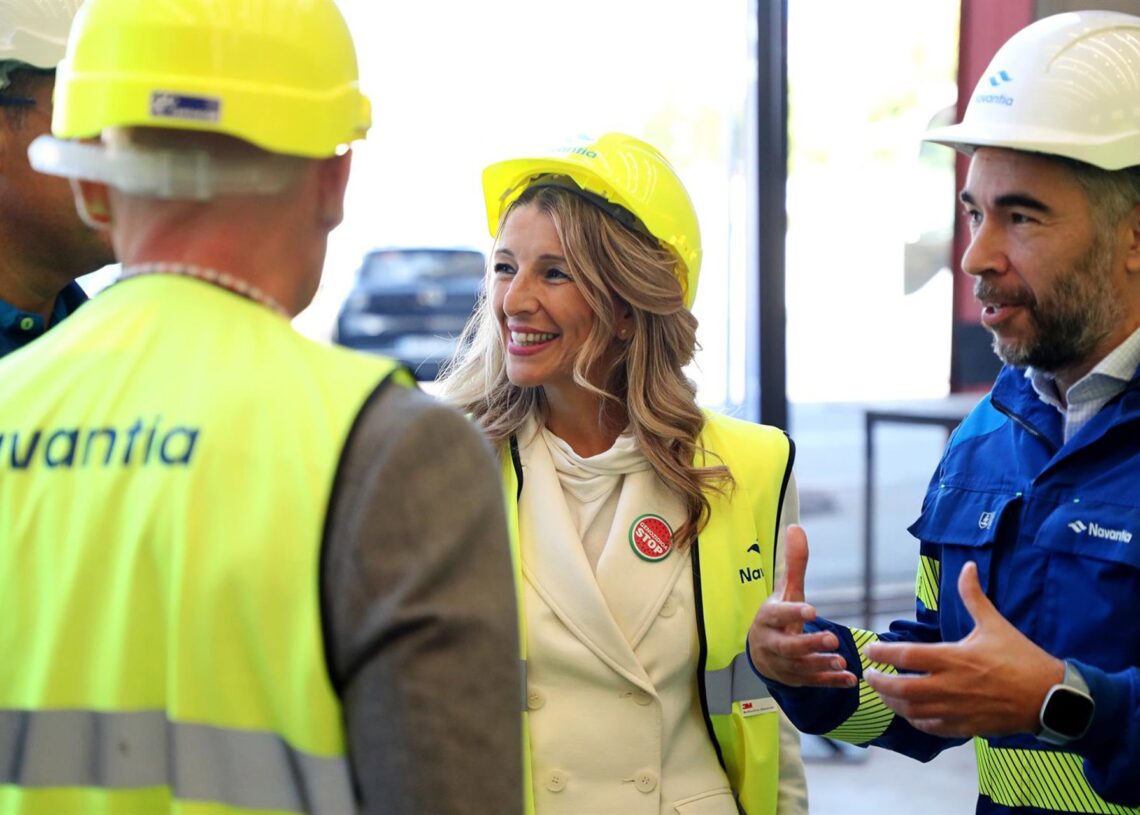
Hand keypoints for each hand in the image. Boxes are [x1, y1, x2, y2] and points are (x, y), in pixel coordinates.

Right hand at [747, 524, 856, 687]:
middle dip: (809, 643)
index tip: (811, 610)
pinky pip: (813, 683)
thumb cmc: (778, 617)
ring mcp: (783, 664)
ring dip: (821, 665)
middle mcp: (772, 643)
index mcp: (768, 619)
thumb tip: (796, 528)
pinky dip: (830, 682)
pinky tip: (849, 678)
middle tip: (832, 638)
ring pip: (800, 667)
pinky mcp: (796, 679)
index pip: (776, 615)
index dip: (792, 613)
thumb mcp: (785, 591)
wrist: (762, 653)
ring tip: (842, 661)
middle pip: (788, 647)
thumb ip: (793, 564)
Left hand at [863, 561, 1063, 737]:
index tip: (870, 650)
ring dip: (893, 703)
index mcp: (955, 658)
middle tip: (869, 676)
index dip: (882, 653)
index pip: (906, 656)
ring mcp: (958, 709)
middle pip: (902, 688)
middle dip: (879, 683)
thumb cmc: (1022, 658)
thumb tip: (967, 566)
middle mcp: (952, 685)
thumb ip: (974, 596)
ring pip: (913, 710)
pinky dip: (915, 720)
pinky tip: (910, 711)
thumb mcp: (995, 624)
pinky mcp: (967, 727)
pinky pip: (932, 727)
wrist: (1052, 697)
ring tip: (884, 693)